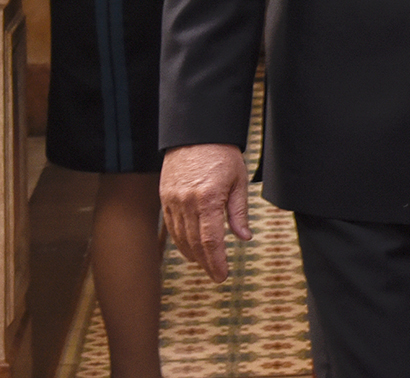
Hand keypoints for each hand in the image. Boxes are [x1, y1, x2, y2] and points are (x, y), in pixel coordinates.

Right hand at [159, 143, 252, 281]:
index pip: (210, 240)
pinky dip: (180, 240)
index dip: (216, 261)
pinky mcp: (165, 197)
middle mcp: (186, 202)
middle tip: (217, 275)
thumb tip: (243, 237)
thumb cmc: (222, 154)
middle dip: (206, 263)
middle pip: (194, 243)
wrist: (196, 133)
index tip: (222, 275)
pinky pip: (171, 226)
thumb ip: (239, 211)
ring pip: (180, 237)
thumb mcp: (239, 180)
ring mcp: (172, 201)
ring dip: (192, 254)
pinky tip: (189, 248)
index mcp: (208, 198)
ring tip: (206, 265)